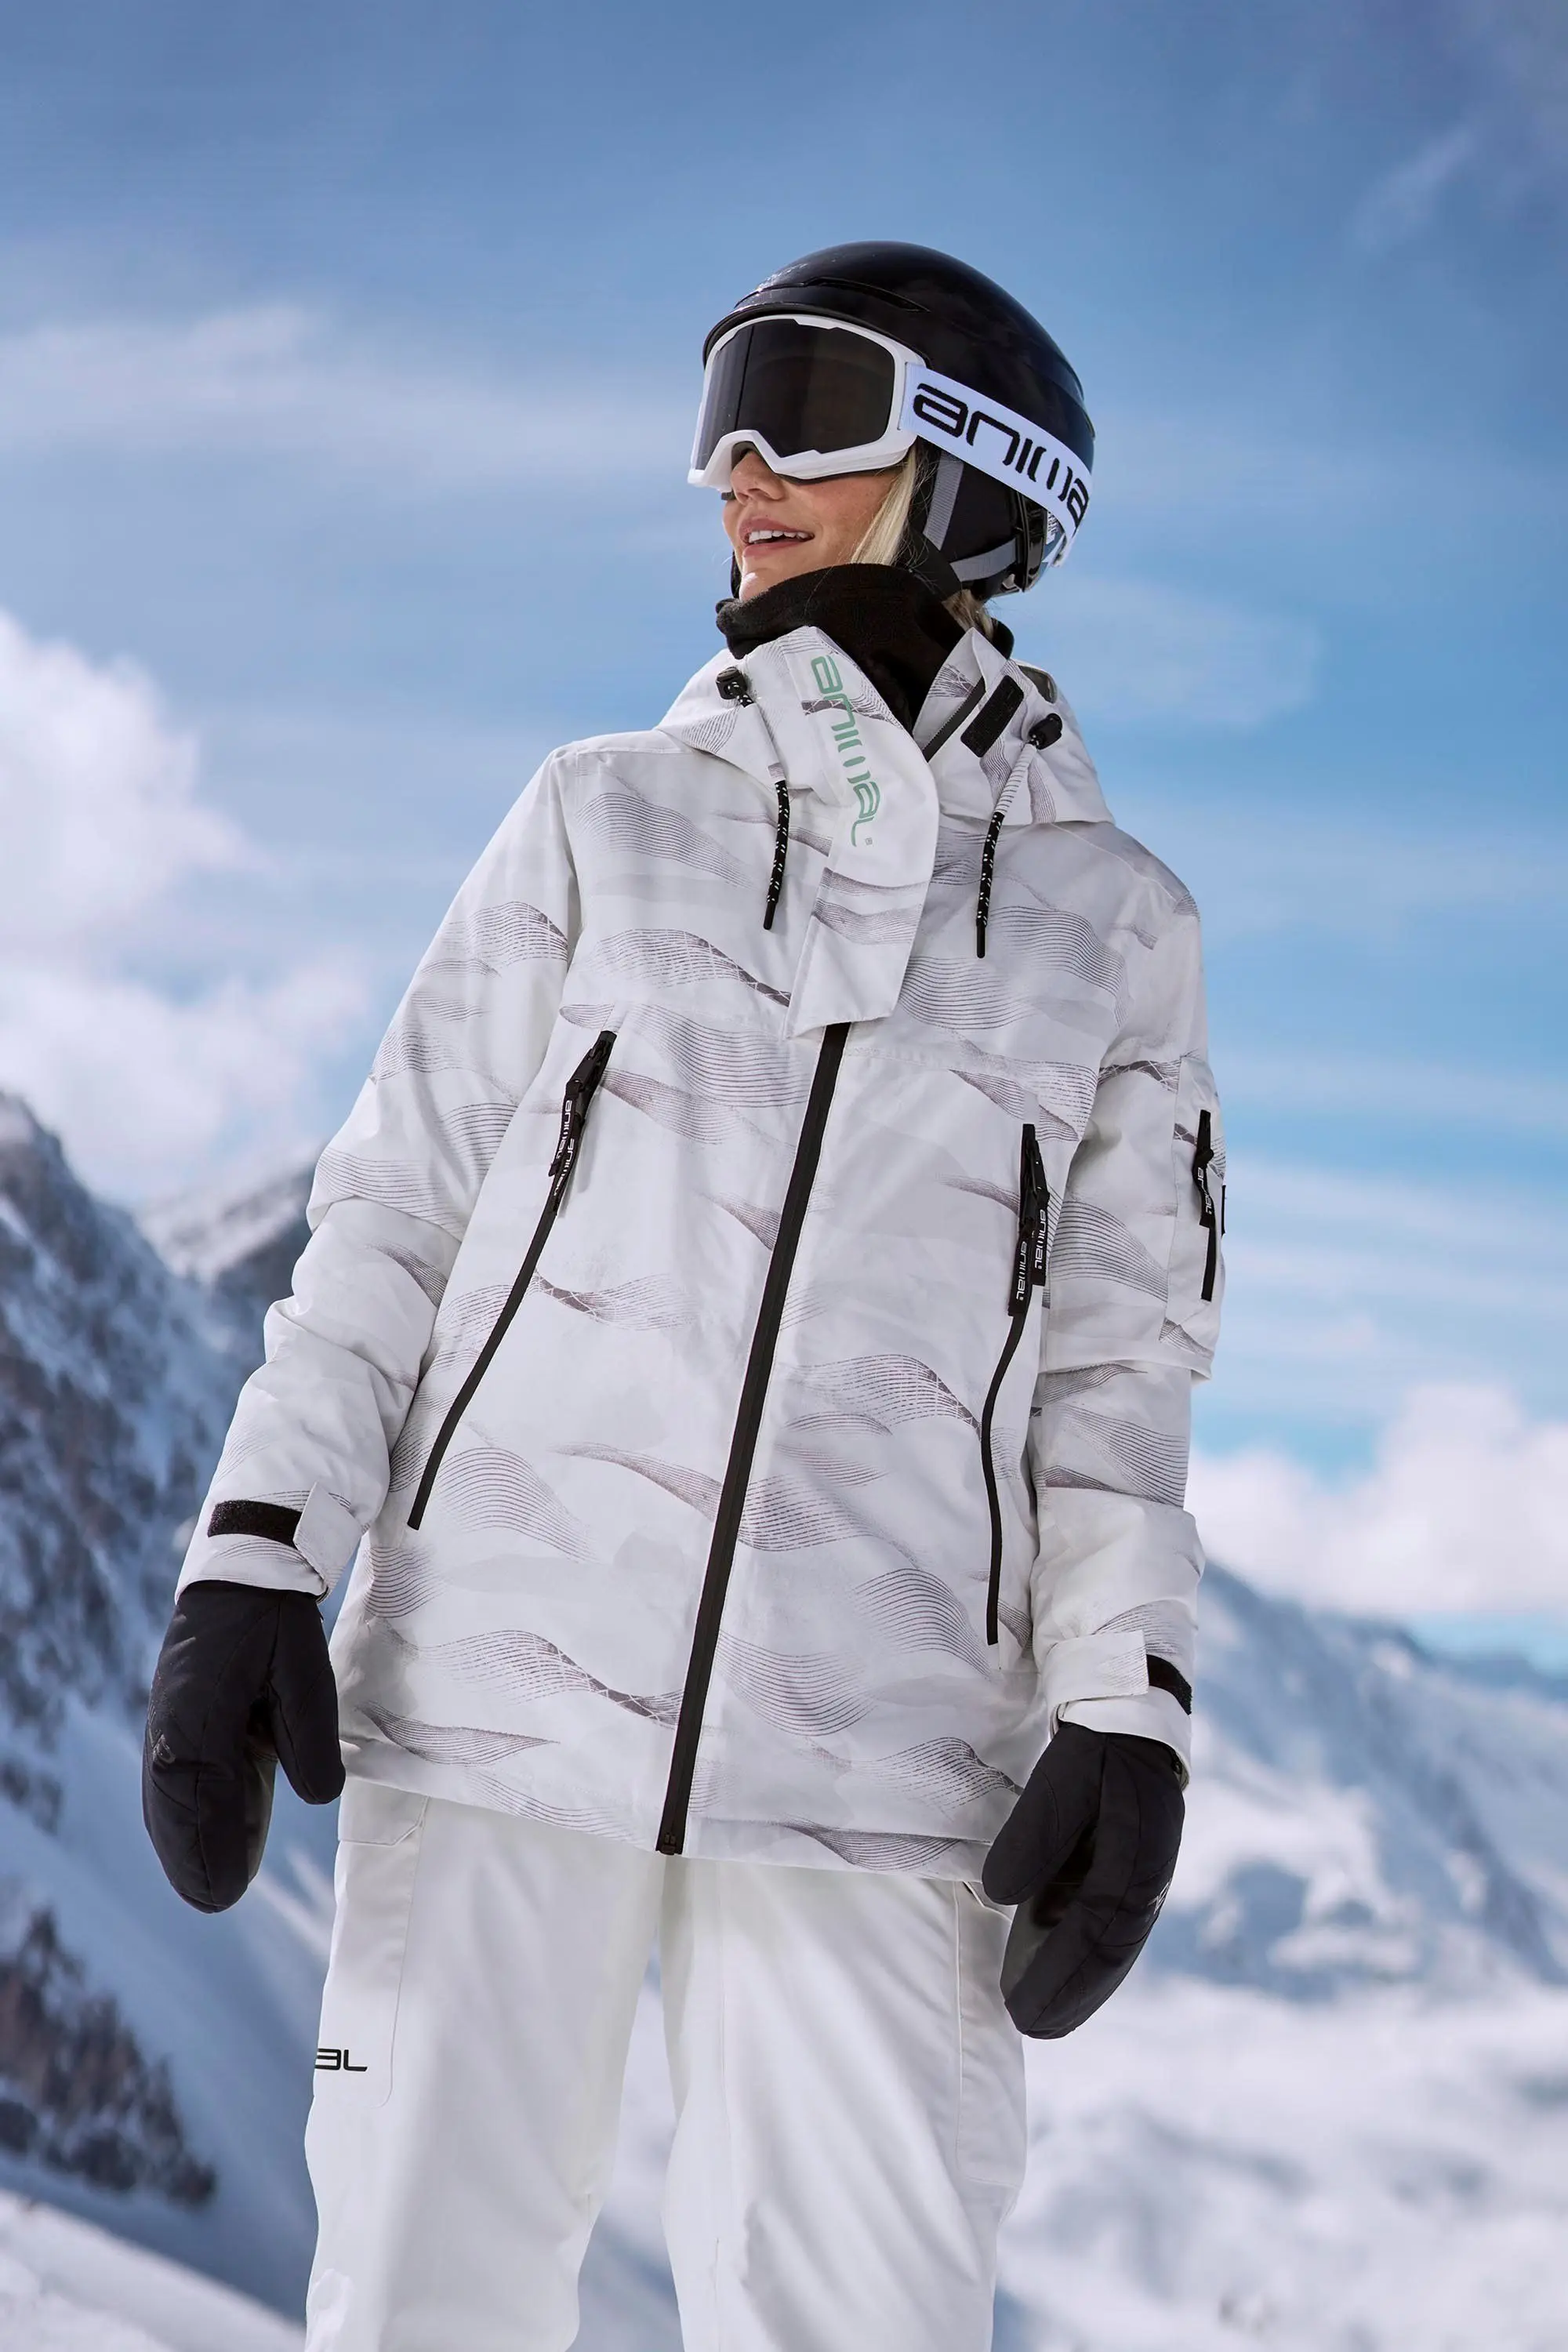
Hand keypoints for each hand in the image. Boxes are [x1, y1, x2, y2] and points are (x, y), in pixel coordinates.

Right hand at [142, 1582, 344, 1912]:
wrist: (246, 1573)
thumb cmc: (276, 1625)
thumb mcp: (304, 1676)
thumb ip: (309, 1739)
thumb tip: (319, 1797)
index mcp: (197, 1720)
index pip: (200, 1802)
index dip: (213, 1850)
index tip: (228, 1893)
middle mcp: (174, 1728)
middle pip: (176, 1810)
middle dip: (194, 1858)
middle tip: (218, 1901)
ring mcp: (172, 1724)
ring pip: (172, 1800)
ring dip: (188, 1843)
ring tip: (211, 1887)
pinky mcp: (183, 1720)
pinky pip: (180, 1780)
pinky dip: (190, 1815)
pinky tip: (210, 1840)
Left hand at [981, 1723, 1183, 2036]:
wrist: (1132, 1729)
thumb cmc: (1093, 1752)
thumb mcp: (1062, 1779)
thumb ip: (1036, 1834)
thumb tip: (1000, 1893)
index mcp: (1135, 1858)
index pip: (1094, 1930)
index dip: (1058, 1974)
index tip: (1022, 2008)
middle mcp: (1146, 1881)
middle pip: (1109, 1953)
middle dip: (1071, 1995)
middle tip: (1031, 2028)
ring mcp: (1142, 1884)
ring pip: (1111, 1950)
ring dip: (1080, 1989)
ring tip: (1043, 2024)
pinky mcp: (1130, 1881)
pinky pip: (1108, 1933)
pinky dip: (1087, 1966)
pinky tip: (1061, 1987)